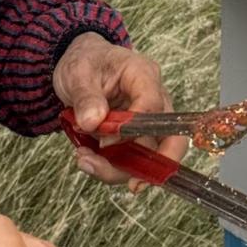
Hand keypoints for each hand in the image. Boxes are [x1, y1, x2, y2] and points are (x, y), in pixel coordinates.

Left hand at [53, 31, 188, 191]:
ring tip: (84, 160)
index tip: (105, 142)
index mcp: (143, 76)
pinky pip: (131, 160)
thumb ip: (85, 97)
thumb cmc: (85, 62)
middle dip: (150, 165)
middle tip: (132, 185)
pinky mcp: (135, 138)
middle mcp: (154, 101)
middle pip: (169, 139)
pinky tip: (86, 158)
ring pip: (149, 156)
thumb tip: (93, 122)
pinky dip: (110, 166)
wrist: (79, 65)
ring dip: (119, 169)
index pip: (153, 107)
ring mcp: (147, 122)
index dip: (134, 131)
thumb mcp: (77, 74)